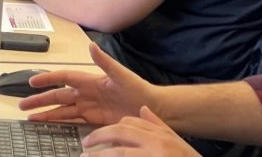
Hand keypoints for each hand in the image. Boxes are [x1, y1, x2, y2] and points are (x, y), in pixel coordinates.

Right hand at [18, 42, 156, 126]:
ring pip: (62, 110)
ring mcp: (89, 106)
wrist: (154, 109)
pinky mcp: (94, 119)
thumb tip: (92, 46)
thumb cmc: (140, 90)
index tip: (32, 81)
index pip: (63, 78)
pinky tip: (49, 124)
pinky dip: (60, 122)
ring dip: (46, 113)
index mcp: (90, 80)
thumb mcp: (123, 75)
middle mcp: (86, 93)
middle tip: (23, 105)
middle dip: (40, 100)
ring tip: (30, 117)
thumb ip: (106, 62)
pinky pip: (73, 120)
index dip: (47, 79)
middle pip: (57, 96)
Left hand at [80, 107, 198, 155]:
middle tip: (86, 143)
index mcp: (162, 134)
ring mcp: (154, 155)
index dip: (113, 128)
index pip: (131, 122)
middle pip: (121, 131)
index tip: (102, 135)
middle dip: (100, 135)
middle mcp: (158, 143)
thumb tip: (142, 109)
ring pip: (119, 152)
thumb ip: (157, 125)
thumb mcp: (175, 141)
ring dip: (100, 154)